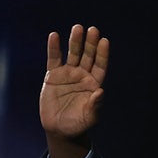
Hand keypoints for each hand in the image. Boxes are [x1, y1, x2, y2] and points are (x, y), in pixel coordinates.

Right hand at [40, 24, 108, 157]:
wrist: (60, 129)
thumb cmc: (78, 124)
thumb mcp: (89, 117)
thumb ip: (95, 105)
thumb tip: (100, 92)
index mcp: (94, 84)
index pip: (100, 65)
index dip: (102, 54)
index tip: (104, 41)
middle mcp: (83, 76)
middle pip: (88, 56)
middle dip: (90, 43)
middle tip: (92, 29)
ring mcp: (68, 74)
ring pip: (72, 54)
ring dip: (75, 41)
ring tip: (77, 28)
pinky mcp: (53, 75)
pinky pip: (54, 59)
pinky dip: (54, 48)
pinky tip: (54, 36)